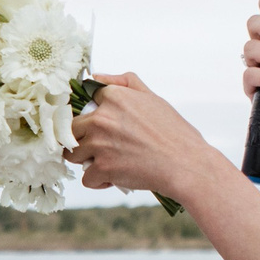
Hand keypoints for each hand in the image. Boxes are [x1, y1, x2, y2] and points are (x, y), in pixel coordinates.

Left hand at [63, 71, 213, 201]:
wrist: (187, 164)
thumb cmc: (174, 134)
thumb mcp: (153, 98)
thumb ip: (124, 82)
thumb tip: (96, 77)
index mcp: (114, 97)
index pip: (85, 104)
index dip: (93, 118)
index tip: (104, 129)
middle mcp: (102, 118)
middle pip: (73, 129)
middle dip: (84, 140)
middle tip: (104, 148)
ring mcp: (100, 144)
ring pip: (73, 154)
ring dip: (86, 161)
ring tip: (108, 163)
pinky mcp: (102, 168)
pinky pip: (87, 178)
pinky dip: (99, 182)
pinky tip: (115, 178)